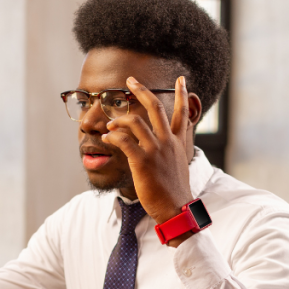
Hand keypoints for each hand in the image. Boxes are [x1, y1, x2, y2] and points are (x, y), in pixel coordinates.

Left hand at [103, 75, 193, 225]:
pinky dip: (112, 137)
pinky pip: (123, 141)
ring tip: (110, 124)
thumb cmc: (175, 191)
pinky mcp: (142, 161)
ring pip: (135, 122)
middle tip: (130, 80)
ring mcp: (155, 151)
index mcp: (177, 142)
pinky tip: (106, 139)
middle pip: (155, 108)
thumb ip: (175, 150)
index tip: (180, 79)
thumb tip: (173, 144)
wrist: (176, 209)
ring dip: (119, 119)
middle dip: (142, 90)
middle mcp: (167, 142)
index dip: (182, 94)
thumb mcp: (180, 165)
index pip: (182, 113)